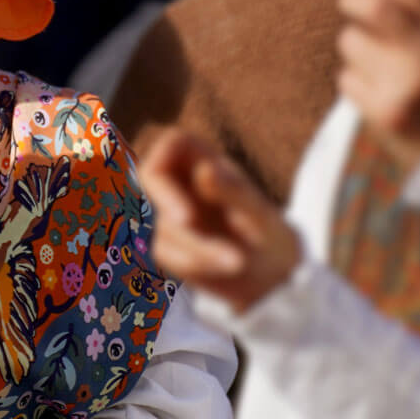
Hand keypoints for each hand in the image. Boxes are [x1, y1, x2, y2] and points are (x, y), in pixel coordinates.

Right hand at [138, 129, 299, 312]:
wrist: (270, 274)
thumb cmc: (268, 233)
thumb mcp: (258, 214)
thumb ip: (231, 191)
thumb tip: (204, 170)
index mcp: (203, 158)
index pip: (172, 144)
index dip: (167, 170)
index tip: (187, 210)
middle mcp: (179, 179)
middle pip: (149, 181)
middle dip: (168, 207)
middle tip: (189, 225)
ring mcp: (166, 210)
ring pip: (159, 226)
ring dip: (198, 248)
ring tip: (237, 261)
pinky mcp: (163, 241)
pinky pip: (165, 253)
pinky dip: (196, 264)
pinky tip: (224, 266)